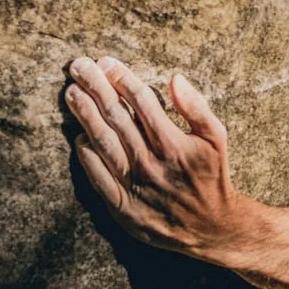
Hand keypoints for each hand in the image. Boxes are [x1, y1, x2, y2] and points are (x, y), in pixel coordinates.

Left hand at [64, 57, 250, 262]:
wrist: (210, 226)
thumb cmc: (212, 175)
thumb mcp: (216, 138)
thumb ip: (197, 107)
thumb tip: (175, 78)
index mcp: (175, 143)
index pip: (142, 102)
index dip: (123, 79)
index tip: (108, 62)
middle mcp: (152, 162)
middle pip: (117, 118)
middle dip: (96, 88)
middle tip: (80, 67)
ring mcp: (135, 184)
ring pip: (103, 143)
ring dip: (85, 115)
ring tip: (71, 93)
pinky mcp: (122, 206)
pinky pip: (98, 176)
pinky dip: (86, 155)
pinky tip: (78, 136)